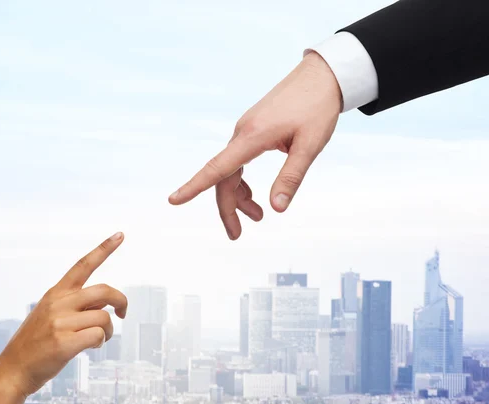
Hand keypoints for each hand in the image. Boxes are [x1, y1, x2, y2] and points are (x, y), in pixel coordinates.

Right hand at [0, 232, 127, 403]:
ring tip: (100, 339)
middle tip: (124, 313)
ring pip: (104, 318)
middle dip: (121, 300)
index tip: (120, 234)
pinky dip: (101, 343)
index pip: (82, 265)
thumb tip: (106, 307)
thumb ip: (75, 305)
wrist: (12, 370)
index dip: (104, 249)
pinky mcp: (64, 343)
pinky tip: (91, 348)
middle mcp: (58, 303)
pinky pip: (98, 336)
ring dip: (109, 331)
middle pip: (104, 291)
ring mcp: (60, 323)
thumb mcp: (49, 314)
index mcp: (55, 293)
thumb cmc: (36, 344)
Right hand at [168, 52, 341, 239]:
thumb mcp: (309, 146)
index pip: (217, 168)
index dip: (194, 186)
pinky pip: (238, 162)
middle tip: (236, 236)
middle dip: (227, 209)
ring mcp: (245, 132)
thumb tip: (277, 209)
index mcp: (252, 137)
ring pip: (230, 172)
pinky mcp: (252, 131)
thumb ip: (291, 177)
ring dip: (238, 197)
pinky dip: (244, 183)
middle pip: (223, 178)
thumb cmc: (317, 107)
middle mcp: (242, 134)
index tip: (174, 200)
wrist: (322, 75)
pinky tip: (256, 196)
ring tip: (258, 217)